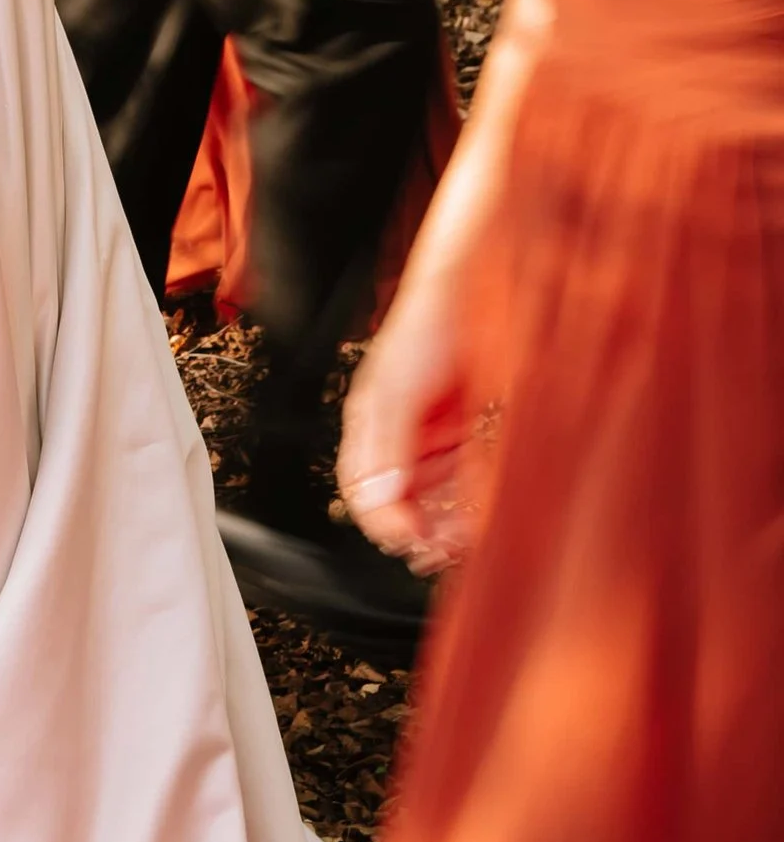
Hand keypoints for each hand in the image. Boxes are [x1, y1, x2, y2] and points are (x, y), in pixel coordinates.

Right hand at [337, 280, 475, 573]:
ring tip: (462, 540)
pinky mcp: (465, 435)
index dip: (382, 519)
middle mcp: (399, 435)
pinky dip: (469, 503)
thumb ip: (386, 446)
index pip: (363, 489)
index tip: (410, 540)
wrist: (475, 291)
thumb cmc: (426, 328)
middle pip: (399, 500)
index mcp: (368, 424)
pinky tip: (479, 515)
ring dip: (445, 521)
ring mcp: (433, 436)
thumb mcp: (397, 391)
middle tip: (439, 550)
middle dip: (417, 527)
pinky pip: (463, 482)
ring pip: (433, 497)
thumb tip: (378, 500)